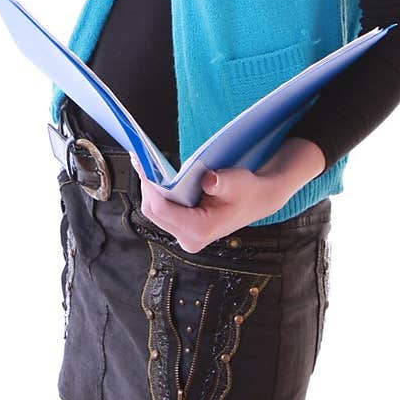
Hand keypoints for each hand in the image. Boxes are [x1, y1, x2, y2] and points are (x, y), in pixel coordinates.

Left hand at [129, 157, 286, 252]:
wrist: (257, 200)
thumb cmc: (247, 191)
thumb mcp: (236, 181)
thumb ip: (220, 182)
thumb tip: (208, 180)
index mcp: (200, 229)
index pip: (162, 210)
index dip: (150, 187)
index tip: (144, 166)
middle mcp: (190, 238)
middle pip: (154, 212)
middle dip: (147, 187)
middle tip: (141, 161)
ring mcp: (186, 236)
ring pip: (155, 213)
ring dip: (150, 190)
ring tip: (146, 167)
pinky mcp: (184, 230)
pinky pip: (162, 212)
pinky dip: (158, 194)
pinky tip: (156, 179)